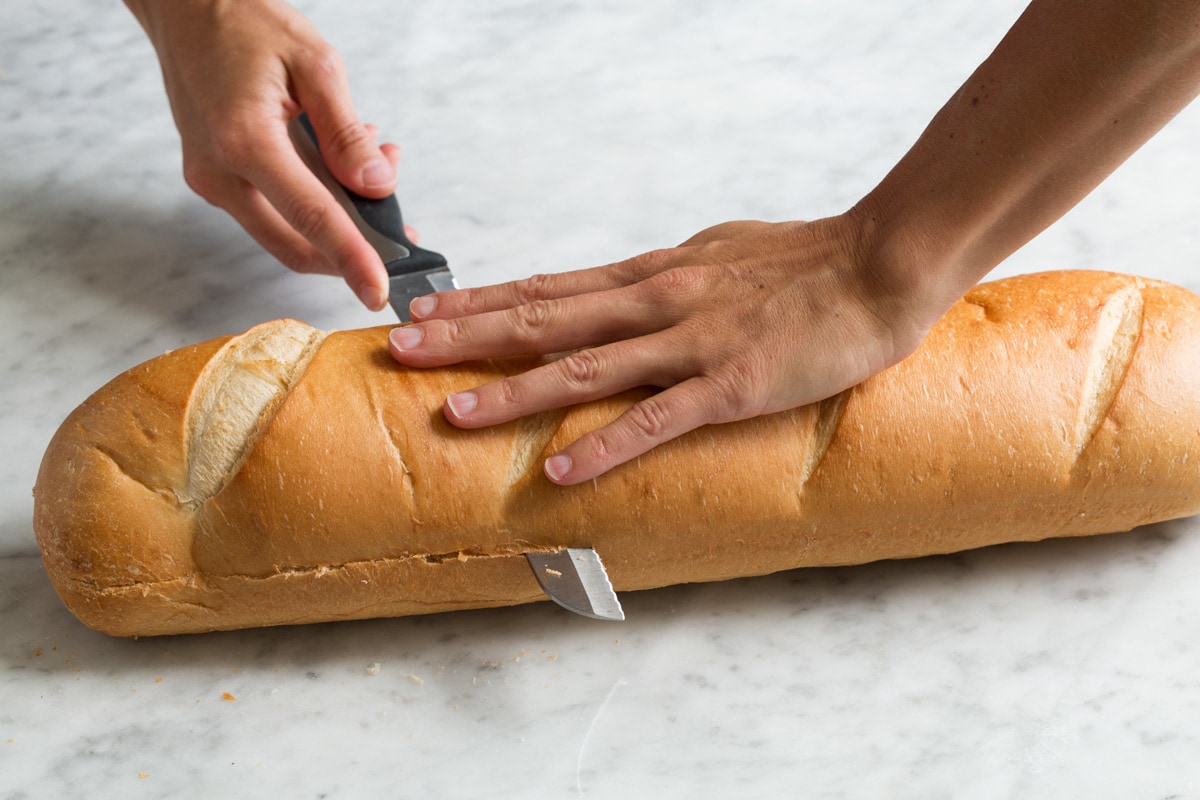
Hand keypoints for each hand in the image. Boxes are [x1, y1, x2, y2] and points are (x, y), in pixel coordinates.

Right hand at [126, 0, 399, 309]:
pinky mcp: (213, 177)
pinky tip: (337, 164)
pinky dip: (311, 200)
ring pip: (284, 232)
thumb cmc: (245, 23)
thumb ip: (346, 132)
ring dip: (336, 218)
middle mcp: (219, 171)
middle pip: (295, 244)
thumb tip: (376, 187)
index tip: (379, 292)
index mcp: (244, 140)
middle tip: (397, 222)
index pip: (310, 218)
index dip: (351, 260)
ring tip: (372, 166)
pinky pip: (270, 208)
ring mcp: (211, 179)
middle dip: (352, 246)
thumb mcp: (315, 63)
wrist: (186, 8)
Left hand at [388, 217, 939, 484]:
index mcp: (652, 274)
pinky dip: (605, 444)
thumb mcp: (717, 253)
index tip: (426, 307)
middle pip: (546, 319)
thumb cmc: (804, 260)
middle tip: (403, 349)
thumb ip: (667, 277)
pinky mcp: (730, 386)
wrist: (879, 264)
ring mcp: (690, 344)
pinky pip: (656, 419)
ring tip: (455, 412)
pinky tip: (559, 468)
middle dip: (468, 336)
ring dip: (516, 390)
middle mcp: (656, 302)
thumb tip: (625, 290)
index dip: (482, 298)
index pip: (549, 285)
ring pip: (585, 368)